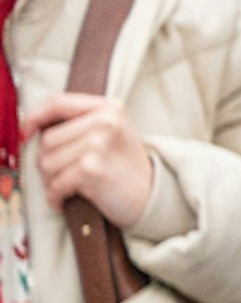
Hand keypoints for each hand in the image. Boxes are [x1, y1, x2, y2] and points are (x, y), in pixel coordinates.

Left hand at [32, 92, 154, 229]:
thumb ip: (79, 123)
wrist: (153, 196)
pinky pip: (55, 183)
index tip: (25, 132)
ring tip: (67, 187)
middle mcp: (105, 122)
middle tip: (62, 174)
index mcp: (109, 108)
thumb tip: (30, 127)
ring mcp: (98, 144)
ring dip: (51, 181)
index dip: (35, 117)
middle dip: (48, 161)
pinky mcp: (92, 169)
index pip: (58, 103)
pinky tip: (63, 200)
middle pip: (47, 140)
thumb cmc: (126, 167)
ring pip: (46, 163)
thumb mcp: (111, 133)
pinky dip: (55, 196)